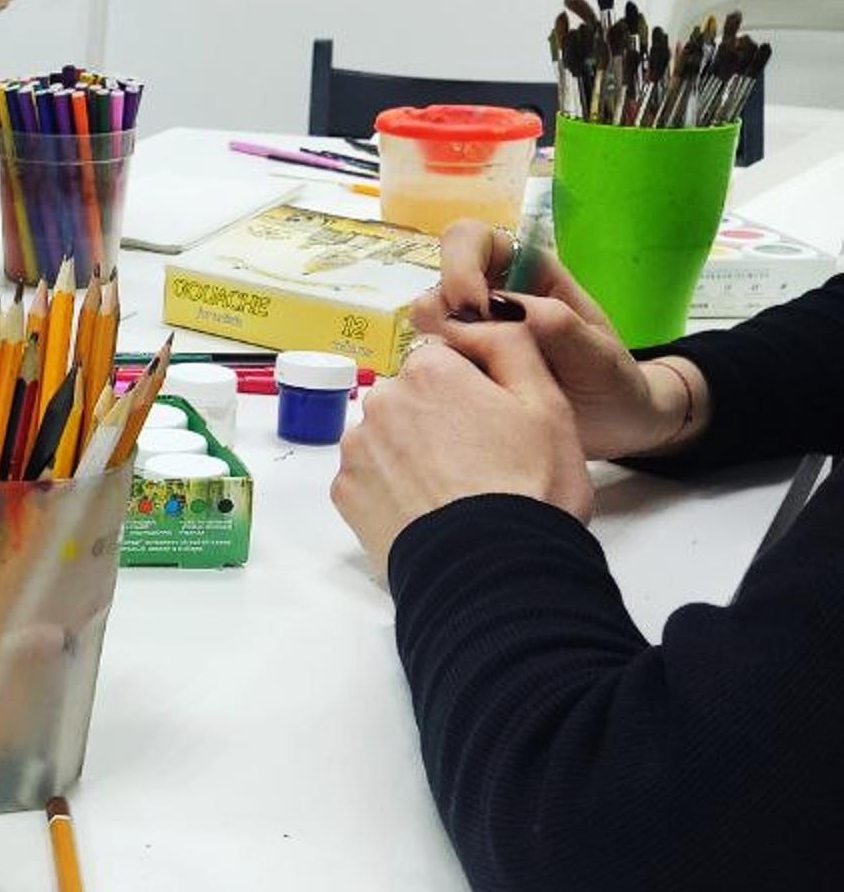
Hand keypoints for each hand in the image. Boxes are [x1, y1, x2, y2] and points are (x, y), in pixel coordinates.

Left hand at [332, 330, 594, 575]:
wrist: (494, 573)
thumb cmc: (530, 488)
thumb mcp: (547, 402)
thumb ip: (511, 344)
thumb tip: (483, 319)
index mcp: (429, 371)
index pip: (443, 360)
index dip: (472, 389)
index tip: (492, 423)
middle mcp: (381, 399)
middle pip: (410, 396)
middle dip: (437, 419)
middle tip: (478, 462)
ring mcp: (357, 447)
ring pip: (386, 435)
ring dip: (411, 452)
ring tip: (454, 491)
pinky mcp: (344, 492)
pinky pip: (368, 476)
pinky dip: (390, 488)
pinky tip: (426, 509)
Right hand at [408, 222, 695, 457]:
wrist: (614, 426)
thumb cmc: (612, 382)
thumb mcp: (600, 357)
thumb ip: (564, 331)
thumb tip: (518, 308)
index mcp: (527, 273)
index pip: (473, 239)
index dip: (462, 263)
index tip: (475, 308)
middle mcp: (491, 295)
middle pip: (438, 276)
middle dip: (442, 307)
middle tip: (463, 348)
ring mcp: (472, 332)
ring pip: (427, 319)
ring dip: (435, 343)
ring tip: (469, 376)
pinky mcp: (461, 367)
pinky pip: (429, 358)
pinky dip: (434, 372)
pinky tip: (463, 394)